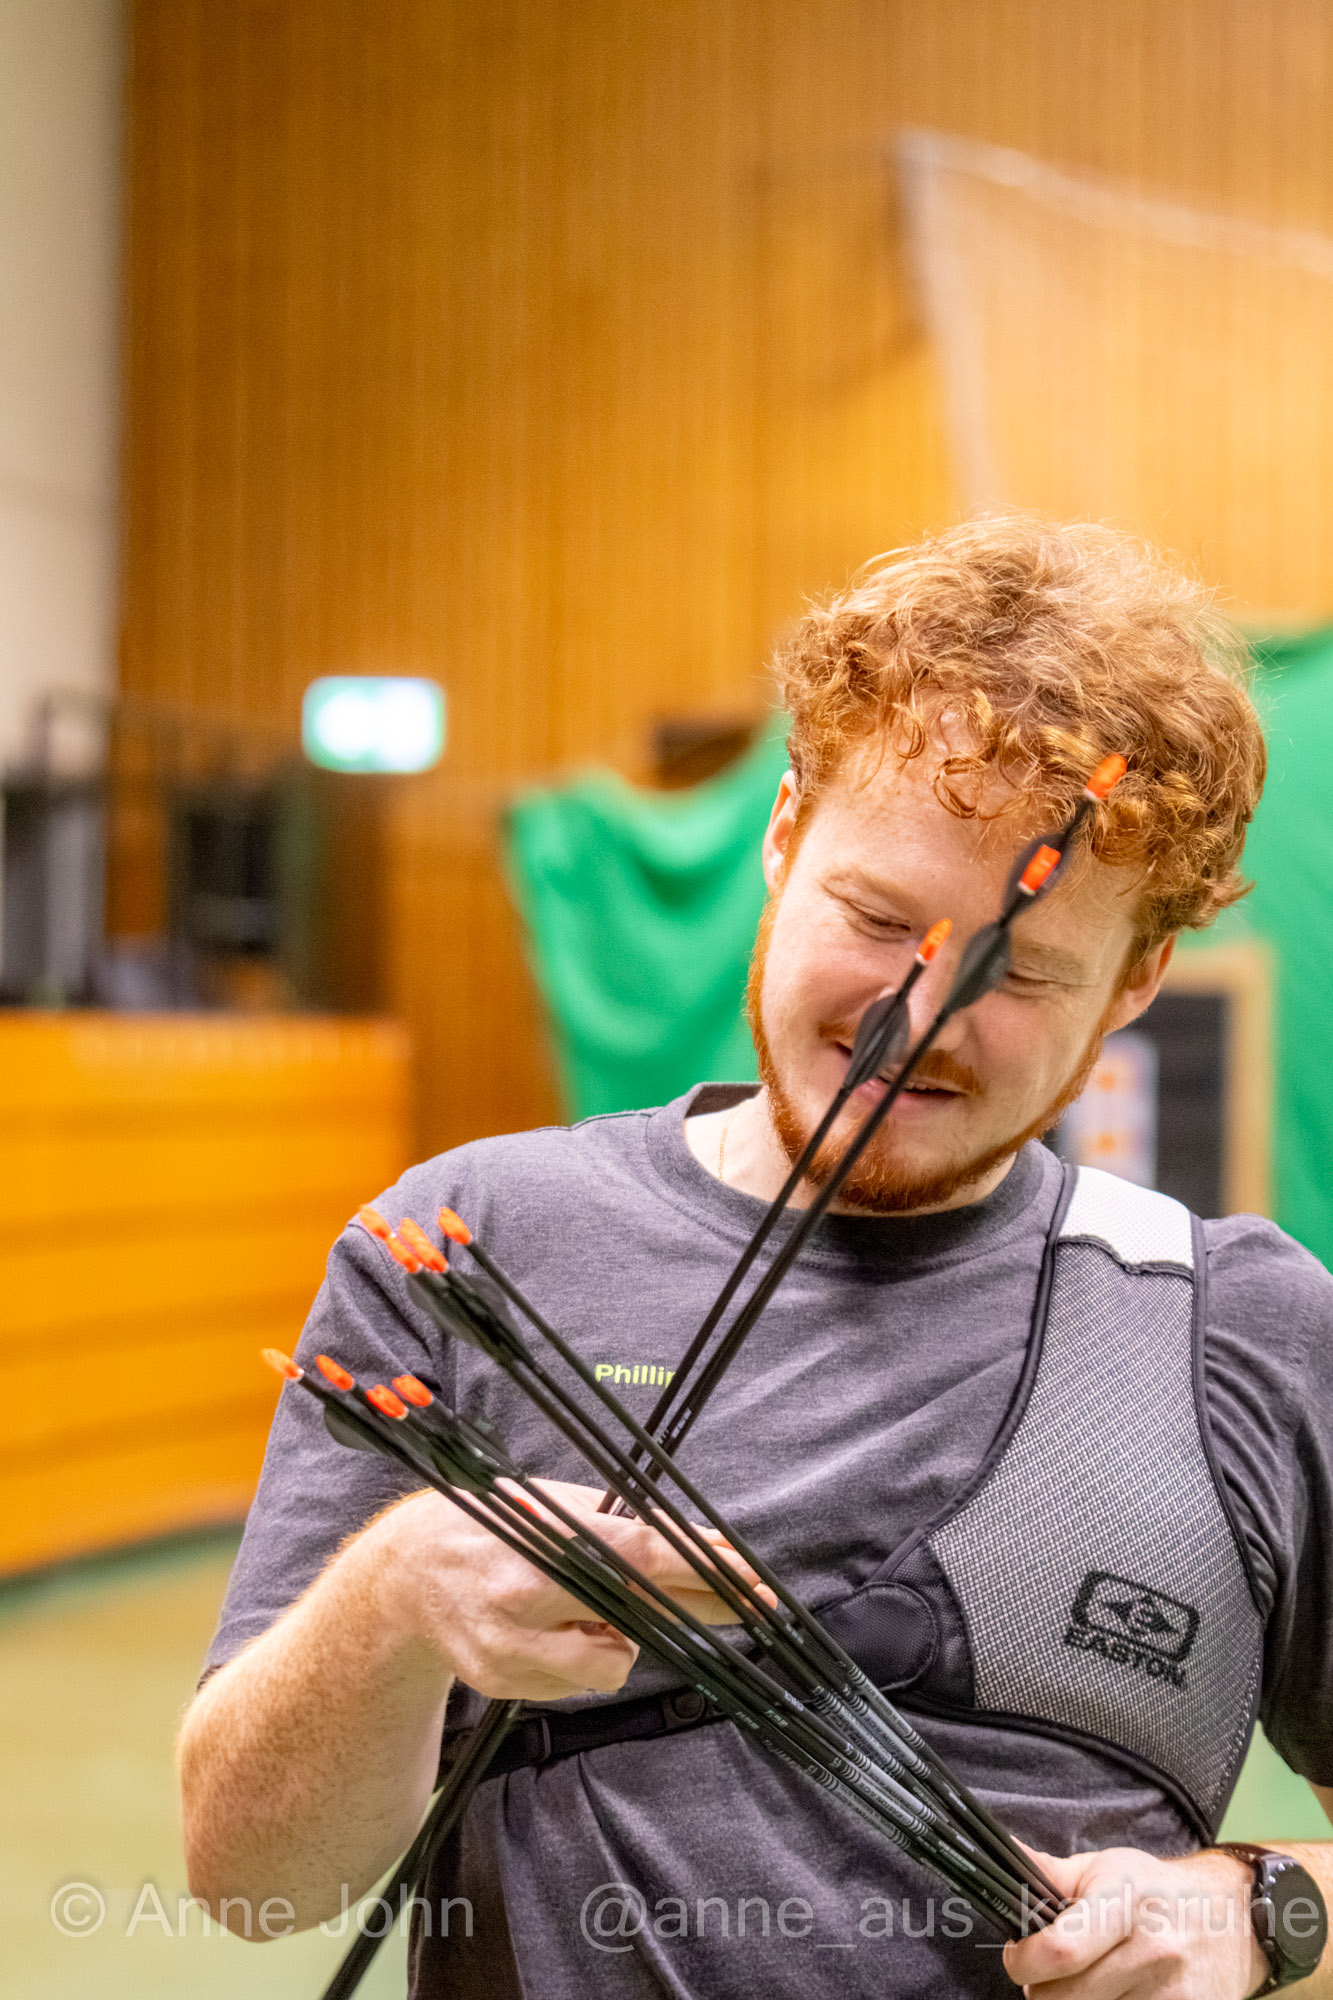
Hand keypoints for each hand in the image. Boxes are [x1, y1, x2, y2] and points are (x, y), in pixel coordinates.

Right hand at [357, 1479, 772, 1703]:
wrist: (408, 1576)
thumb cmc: (494, 1526)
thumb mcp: (554, 1505)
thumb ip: (620, 1530)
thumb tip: (697, 1545)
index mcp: (543, 1542)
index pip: (640, 1556)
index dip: (701, 1567)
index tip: (750, 1574)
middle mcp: (527, 1598)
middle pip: (639, 1616)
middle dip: (702, 1609)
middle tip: (755, 1603)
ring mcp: (513, 1649)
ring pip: (613, 1664)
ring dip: (619, 1639)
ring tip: (581, 1607)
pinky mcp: (505, 1684)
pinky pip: (578, 1682)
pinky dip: (580, 1657)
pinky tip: (548, 1629)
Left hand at [1002, 1844, 1269, 1997]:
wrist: (1235, 1919)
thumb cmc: (1156, 1892)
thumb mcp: (1105, 1869)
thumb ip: (1048, 1874)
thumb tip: (1000, 1852)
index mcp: (1124, 1903)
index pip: (1060, 1951)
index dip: (1024, 1962)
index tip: (1018, 1958)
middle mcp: (1152, 1951)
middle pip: (1067, 1999)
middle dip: (1043, 1991)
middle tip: (1047, 1978)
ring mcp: (1173, 1994)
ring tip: (1083, 1985)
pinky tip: (1113, 1996)